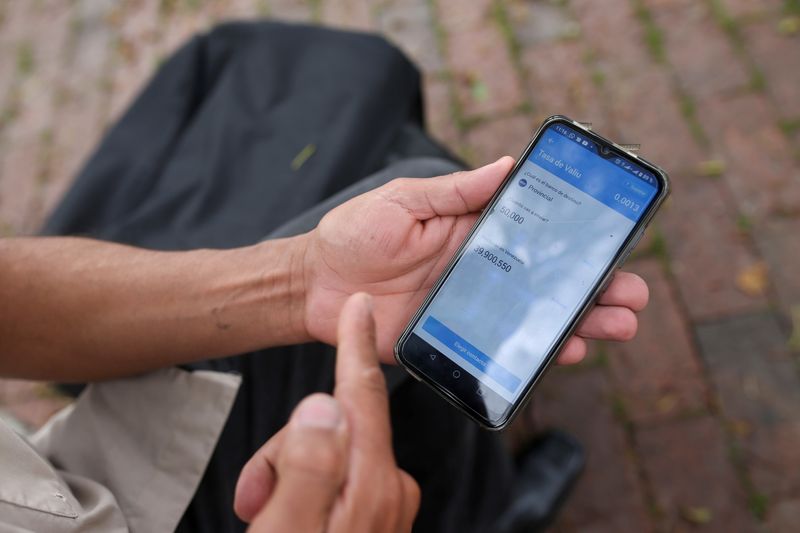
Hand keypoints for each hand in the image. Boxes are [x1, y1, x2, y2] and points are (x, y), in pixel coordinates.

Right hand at [234, 293, 418, 531]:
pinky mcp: (377, 515)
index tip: (359, 303)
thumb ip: (307, 466)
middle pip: (336, 425)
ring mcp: (387, 503)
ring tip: (266, 515)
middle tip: (257, 496)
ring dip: (292, 473)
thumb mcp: (287, 529)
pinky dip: (307, 489)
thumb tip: (322, 406)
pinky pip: (339, 478)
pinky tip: (288, 517)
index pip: (362, 393)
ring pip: (332, 451)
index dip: (355, 344)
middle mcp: (389, 487)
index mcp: (372, 482)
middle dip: (289, 448)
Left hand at [301, 157, 648, 362]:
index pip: (535, 234)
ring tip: (616, 325)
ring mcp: (468, 308)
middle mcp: (479, 271)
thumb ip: (455, 190)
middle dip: (593, 287)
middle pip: (547, 280)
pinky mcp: (452, 339)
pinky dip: (533, 352)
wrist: (314, 285)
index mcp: (472, 232)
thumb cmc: (354, 234)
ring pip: (533, 317)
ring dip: (578, 322)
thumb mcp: (403, 201)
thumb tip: (509, 164)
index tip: (614, 239)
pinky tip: (564, 351)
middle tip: (632, 295)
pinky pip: (499, 348)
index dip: (575, 238)